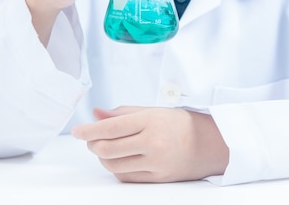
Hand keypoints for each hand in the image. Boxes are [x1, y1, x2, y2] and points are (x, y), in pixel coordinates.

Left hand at [71, 107, 228, 182]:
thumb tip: (96, 113)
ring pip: (113, 165)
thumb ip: (123, 112)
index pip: (110, 127)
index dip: (89, 130)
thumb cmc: (182, 123)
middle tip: (90, 138)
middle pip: (107, 149)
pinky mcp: (158, 178)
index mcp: (151, 121)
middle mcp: (152, 143)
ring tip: (105, 148)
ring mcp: (155, 163)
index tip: (77, 131)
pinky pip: (126, 177)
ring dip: (102, 158)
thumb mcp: (154, 110)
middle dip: (92, 144)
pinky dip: (116, 168)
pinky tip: (118, 159)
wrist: (212, 144)